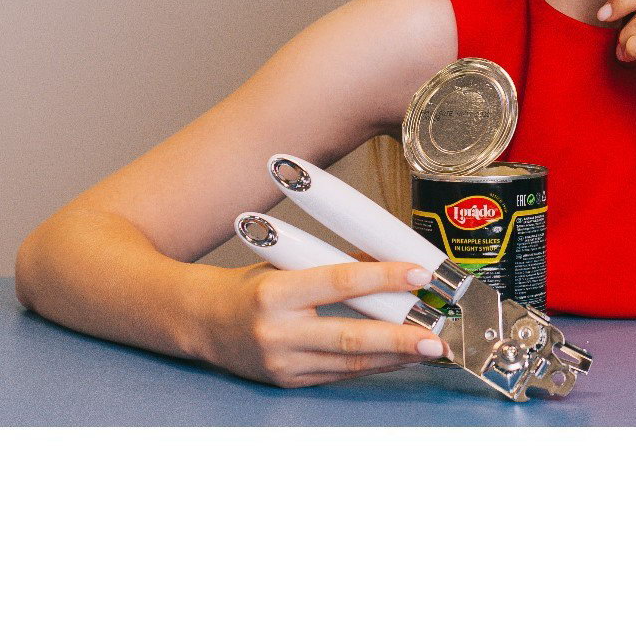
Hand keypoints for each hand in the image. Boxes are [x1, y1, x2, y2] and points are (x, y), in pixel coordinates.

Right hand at [205, 258, 445, 387]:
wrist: (200, 322)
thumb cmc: (246, 288)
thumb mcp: (286, 263)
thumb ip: (333, 263)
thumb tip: (386, 255)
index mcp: (275, 293)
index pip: (339, 283)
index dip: (383, 278)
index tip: (418, 274)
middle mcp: (278, 332)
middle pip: (350, 336)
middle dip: (399, 338)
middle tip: (435, 336)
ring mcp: (282, 363)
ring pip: (349, 363)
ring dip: (395, 357)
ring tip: (428, 349)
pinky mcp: (288, 381)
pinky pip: (339, 374)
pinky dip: (373, 366)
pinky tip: (398, 359)